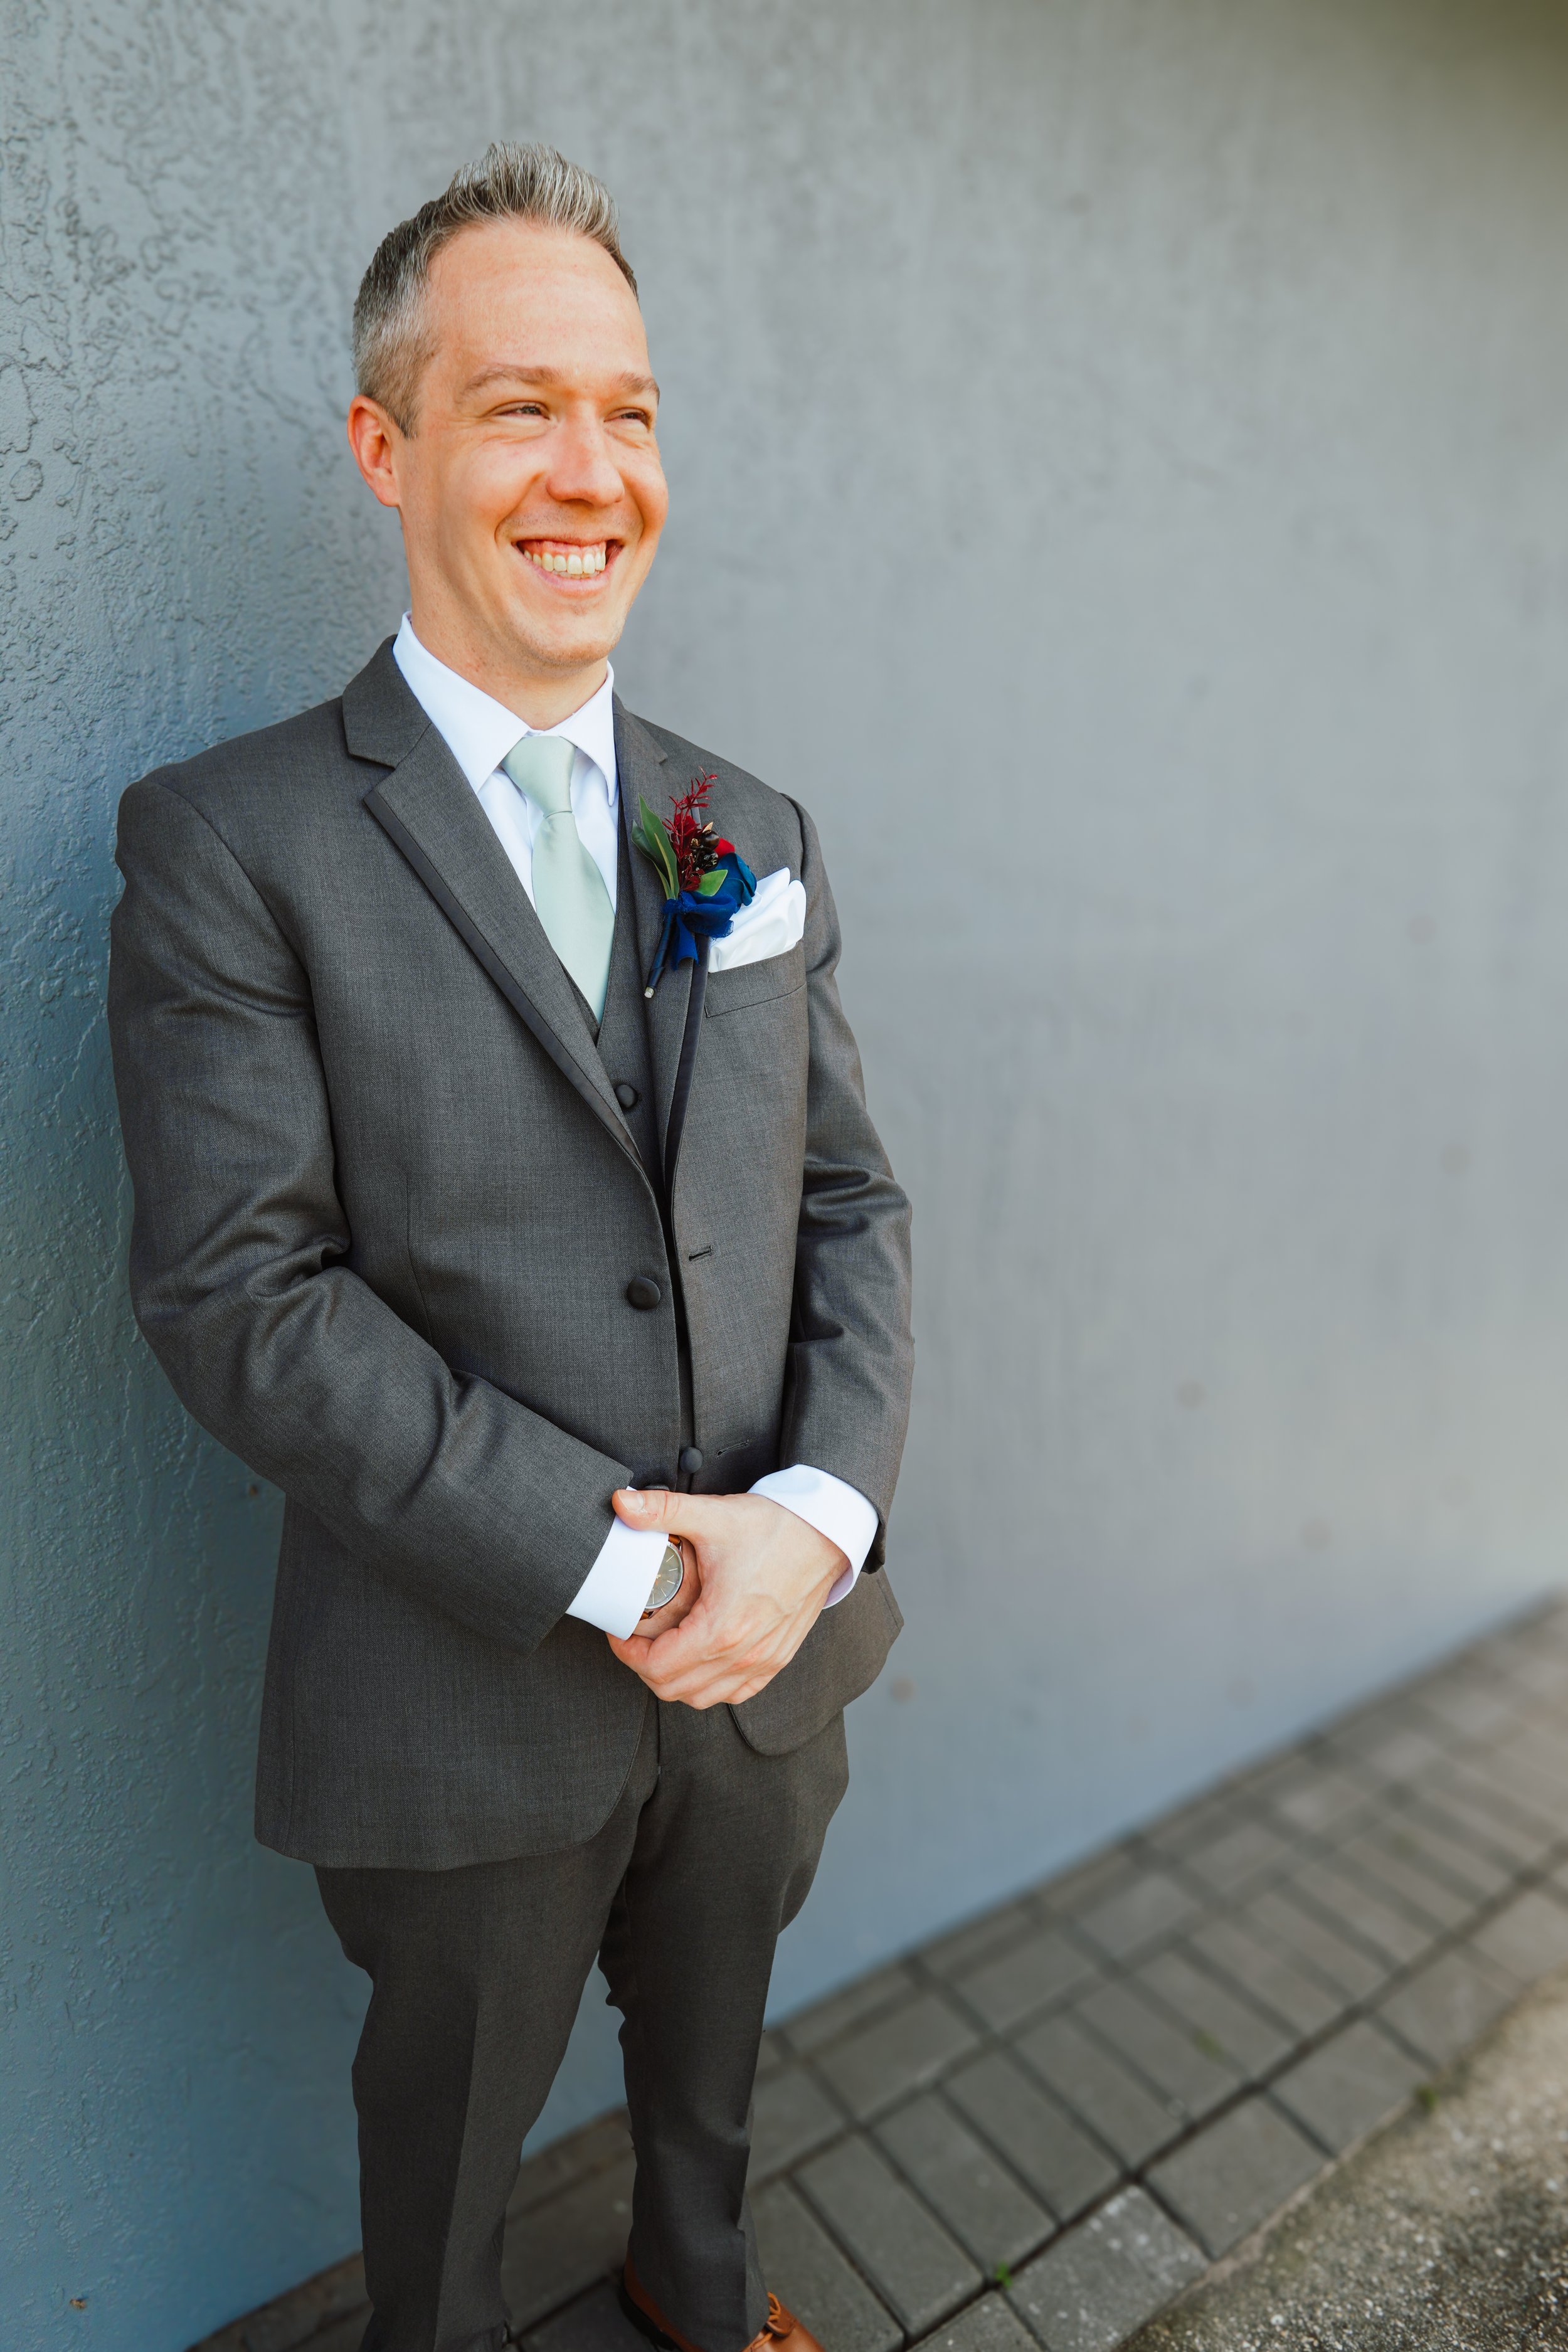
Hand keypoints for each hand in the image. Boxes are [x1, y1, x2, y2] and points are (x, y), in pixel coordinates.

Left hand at [605, 1489, 845, 1707]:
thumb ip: (661, 1510)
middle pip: (674, 1689)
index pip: (658, 1666)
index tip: (621, 1632)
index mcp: (722, 1625)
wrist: (825, 1532)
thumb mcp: (712, 1514)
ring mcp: (763, 1660)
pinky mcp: (777, 1659)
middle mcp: (744, 1653)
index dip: (628, 1653)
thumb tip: (620, 1502)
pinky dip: (710, 1686)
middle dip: (644, 1666)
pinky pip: (735, 1694)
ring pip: (702, 1698)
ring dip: (675, 1680)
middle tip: (636, 1639)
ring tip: (663, 1649)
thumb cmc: (775, 1527)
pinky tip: (700, 1660)